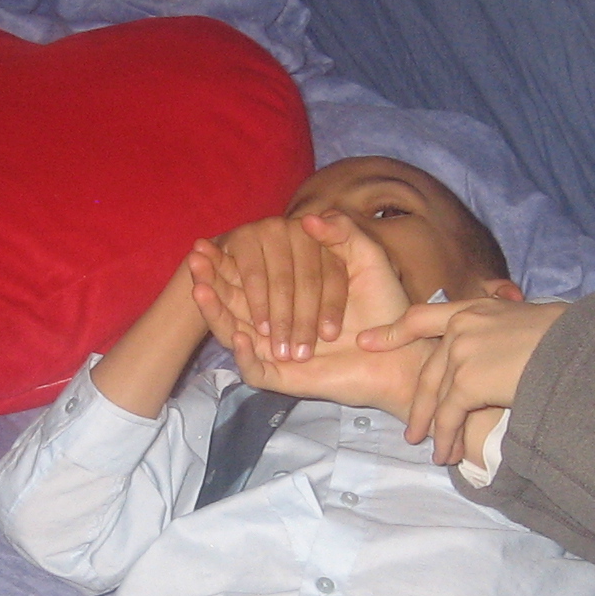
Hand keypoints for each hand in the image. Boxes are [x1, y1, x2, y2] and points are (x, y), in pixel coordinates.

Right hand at [191, 213, 425, 415]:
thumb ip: (341, 234)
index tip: (206, 242)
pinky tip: (238, 335)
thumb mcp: (366, 260)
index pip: (249, 274)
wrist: (401, 356)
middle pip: (233, 301)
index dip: (225, 259)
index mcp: (288, 294)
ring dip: (215, 312)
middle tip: (193, 257)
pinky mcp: (282, 378)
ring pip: (235, 332)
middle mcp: (277, 321)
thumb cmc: (386, 308)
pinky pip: (254, 369)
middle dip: (212, 278)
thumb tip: (306, 217)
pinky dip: (243, 354)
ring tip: (199, 289)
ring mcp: (276, 350)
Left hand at [362, 295, 568, 461]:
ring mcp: (462, 352)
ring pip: (436, 397)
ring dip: (434, 428)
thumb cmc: (569, 338)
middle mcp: (463, 326)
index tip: (367, 341)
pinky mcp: (468, 381)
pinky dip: (446, 438)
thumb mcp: (531, 323)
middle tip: (413, 427)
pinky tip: (446, 454)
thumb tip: (508, 354)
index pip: (423, 316)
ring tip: (431, 449)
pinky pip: (449, 416)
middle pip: (429, 370)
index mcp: (477, 309)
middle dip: (420, 402)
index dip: (393, 331)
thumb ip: (505, 335)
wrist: (579, 350)